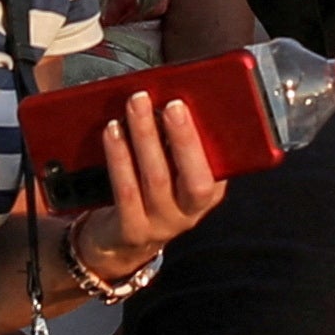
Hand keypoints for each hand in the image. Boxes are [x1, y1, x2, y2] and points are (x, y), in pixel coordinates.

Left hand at [85, 92, 225, 271]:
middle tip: (171, 103)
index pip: (222, 168)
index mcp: (210, 192)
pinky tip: (113, 132)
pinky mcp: (133, 230)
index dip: (214, 140)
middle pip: (195, 178)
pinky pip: (126, 191)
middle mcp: (191, 213)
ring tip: (136, 105)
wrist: (122, 240)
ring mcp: (162, 224)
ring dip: (146, 137)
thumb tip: (173, 94)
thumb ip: (179, 142)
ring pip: (157, 179)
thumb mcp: (174, 170)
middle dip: (184, 137)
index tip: (204, 110)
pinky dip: (119, 157)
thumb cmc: (152, 191)